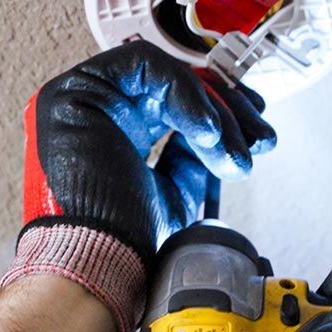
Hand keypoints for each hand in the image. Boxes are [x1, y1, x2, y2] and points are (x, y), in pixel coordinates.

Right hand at [1, 41, 275, 331]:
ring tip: (230, 155)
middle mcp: (101, 112)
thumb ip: (196, 154)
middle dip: (228, 109)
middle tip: (258, 139)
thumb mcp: (182, 190)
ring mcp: (84, 100)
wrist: (106, 264)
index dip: (222, 109)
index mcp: (119, 134)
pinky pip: (146, 67)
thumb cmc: (132, 243)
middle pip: (176, 84)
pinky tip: (206, 134)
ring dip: (212, 112)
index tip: (257, 132)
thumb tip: (226, 131)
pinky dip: (186, 97)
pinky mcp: (74, 93)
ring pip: (167, 75)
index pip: (176, 100)